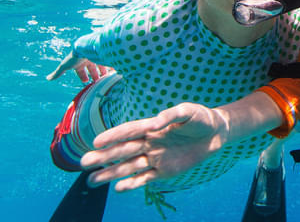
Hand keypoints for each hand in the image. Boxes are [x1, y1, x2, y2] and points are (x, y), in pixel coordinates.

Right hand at [46, 52, 113, 82]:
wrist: (86, 46)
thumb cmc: (75, 56)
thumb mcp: (65, 66)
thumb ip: (57, 73)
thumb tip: (47, 79)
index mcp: (80, 61)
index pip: (81, 69)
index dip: (83, 76)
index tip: (86, 82)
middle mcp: (89, 57)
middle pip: (92, 68)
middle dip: (95, 75)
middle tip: (98, 81)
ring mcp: (97, 56)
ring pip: (101, 65)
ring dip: (103, 72)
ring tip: (106, 79)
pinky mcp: (105, 55)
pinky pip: (110, 62)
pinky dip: (112, 67)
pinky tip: (114, 71)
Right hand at [81, 103, 229, 191]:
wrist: (216, 134)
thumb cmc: (200, 118)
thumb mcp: (188, 111)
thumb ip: (170, 115)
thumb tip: (153, 123)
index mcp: (152, 127)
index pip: (128, 132)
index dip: (113, 136)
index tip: (96, 142)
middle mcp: (149, 143)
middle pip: (122, 151)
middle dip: (104, 157)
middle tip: (83, 162)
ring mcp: (155, 158)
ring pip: (129, 167)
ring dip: (111, 173)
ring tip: (91, 180)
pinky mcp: (164, 171)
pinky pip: (145, 178)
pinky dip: (132, 184)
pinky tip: (117, 188)